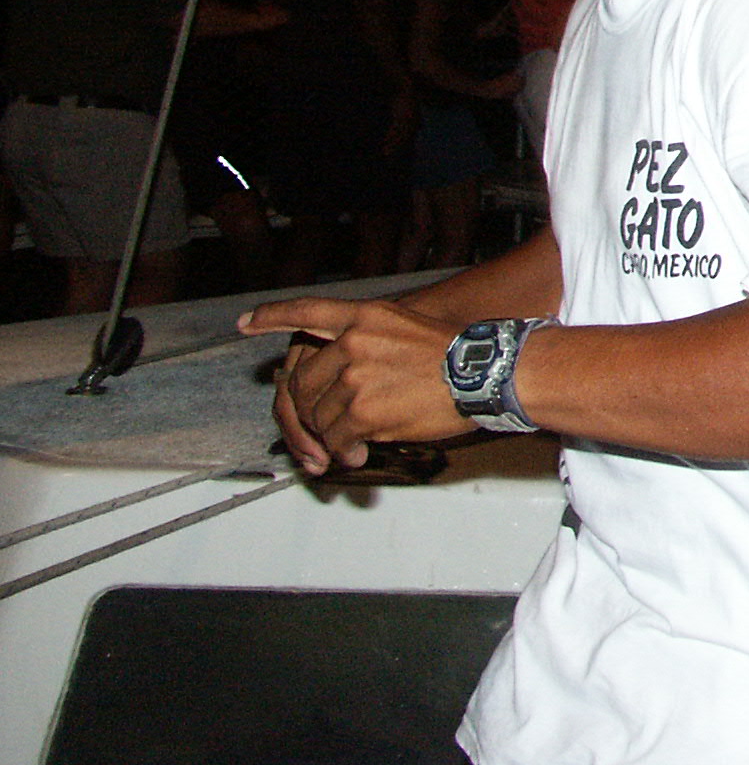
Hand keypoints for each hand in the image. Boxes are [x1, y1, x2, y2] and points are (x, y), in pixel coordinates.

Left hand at [238, 295, 474, 472]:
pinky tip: (357, 453)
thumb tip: (340, 375)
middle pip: (302, 383)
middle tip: (319, 431)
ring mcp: (355, 377)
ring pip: (317, 416)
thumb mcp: (407, 326)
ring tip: (349, 446)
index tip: (246, 322)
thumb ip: (368, 342)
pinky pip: (334, 439)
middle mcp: (353, 343)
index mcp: (364, 318)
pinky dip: (341, 452)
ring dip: (328, 437)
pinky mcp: (361, 412)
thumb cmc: (459, 354)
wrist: (487, 372)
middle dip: (306, 412)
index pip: (307, 311)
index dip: (272, 316)